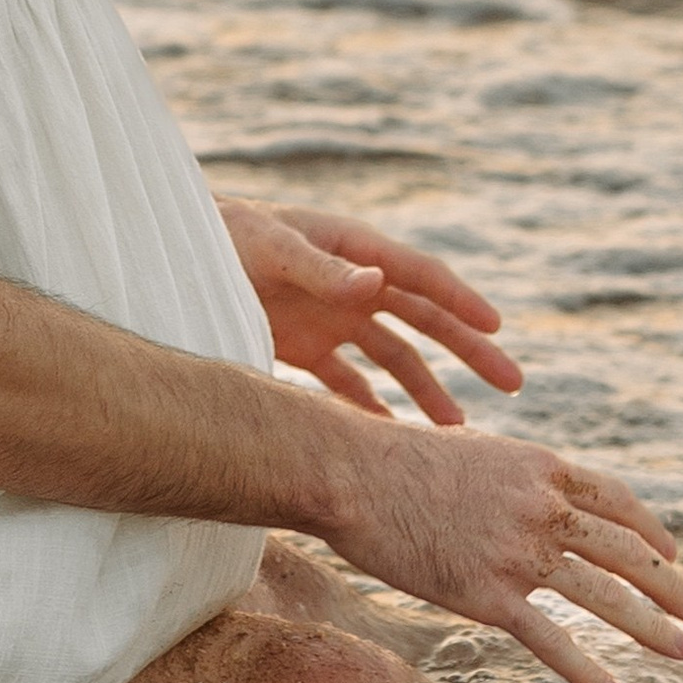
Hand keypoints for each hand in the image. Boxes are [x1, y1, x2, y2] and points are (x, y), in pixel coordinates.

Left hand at [216, 193, 522, 424]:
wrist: (169, 258)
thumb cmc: (219, 239)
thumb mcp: (268, 249)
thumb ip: (322, 268)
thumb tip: (377, 281)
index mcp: (352, 249)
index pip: (420, 275)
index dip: (461, 301)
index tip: (499, 329)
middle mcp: (350, 284)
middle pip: (423, 320)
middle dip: (469, 349)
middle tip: (512, 383)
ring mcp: (330, 317)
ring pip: (394, 358)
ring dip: (425, 391)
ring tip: (458, 430)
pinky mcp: (304, 346)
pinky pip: (350, 384)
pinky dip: (372, 409)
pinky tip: (393, 443)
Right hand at [325, 414, 682, 682]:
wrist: (350, 471)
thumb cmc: (396, 461)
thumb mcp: (473, 453)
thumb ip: (511, 478)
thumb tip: (527, 494)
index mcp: (541, 467)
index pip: (617, 500)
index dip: (651, 531)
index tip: (671, 553)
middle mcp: (542, 507)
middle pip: (626, 550)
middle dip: (670, 585)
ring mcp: (518, 551)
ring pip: (604, 595)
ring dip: (651, 626)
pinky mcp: (486, 594)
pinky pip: (549, 638)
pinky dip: (584, 668)